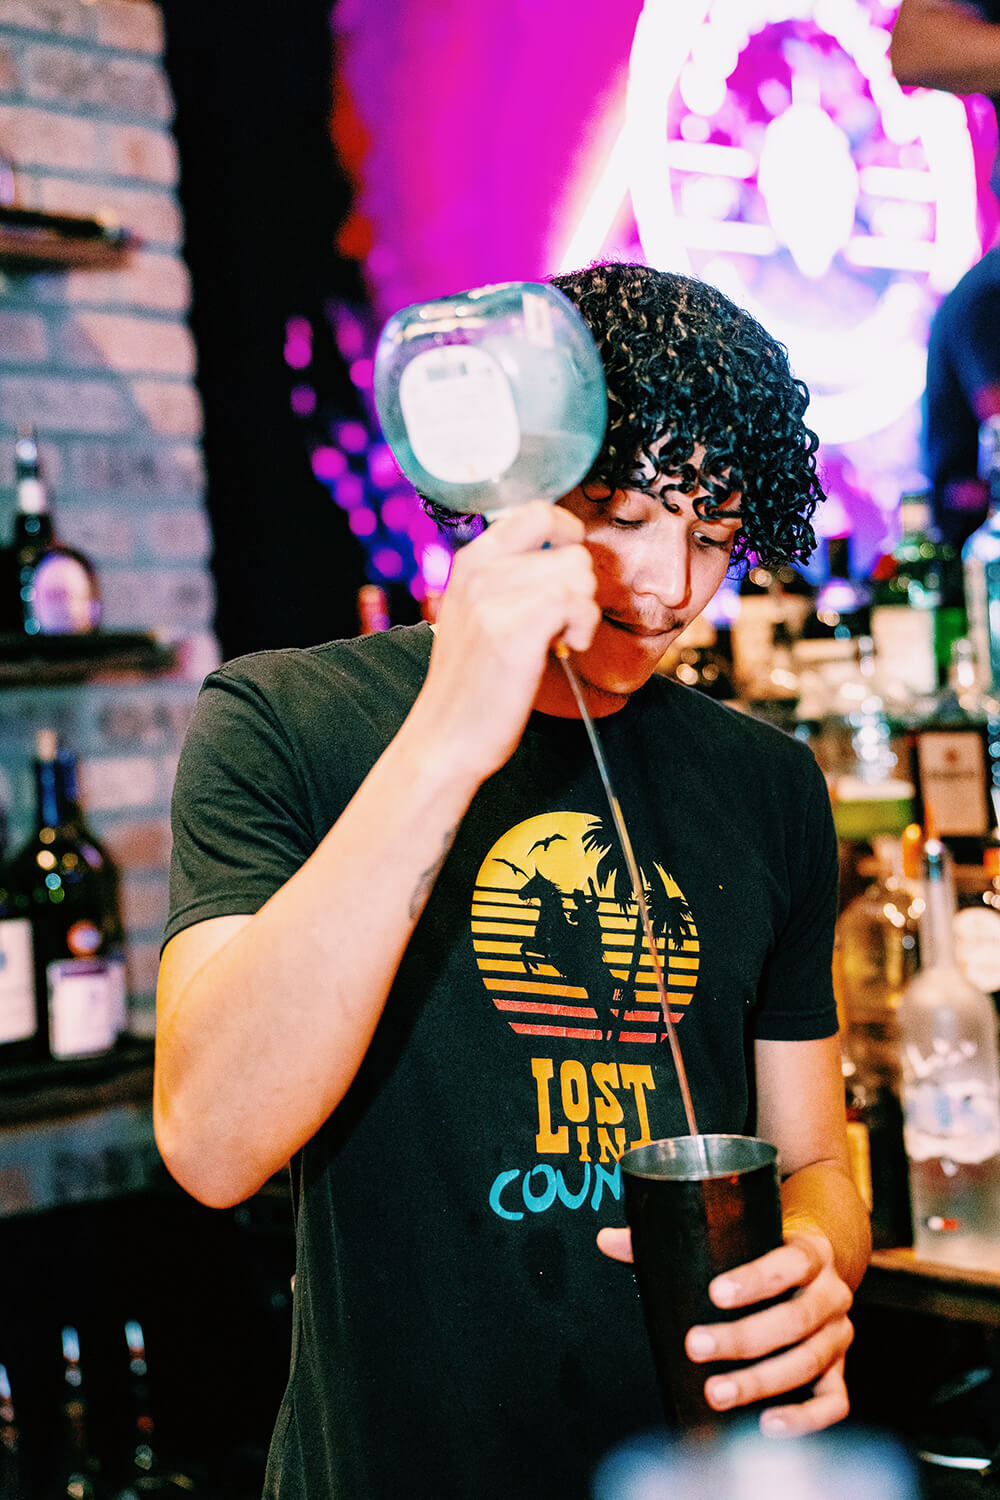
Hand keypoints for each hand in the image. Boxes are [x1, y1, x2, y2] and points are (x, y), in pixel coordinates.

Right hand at [408, 500, 600, 783]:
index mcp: (471, 561)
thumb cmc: (472, 683)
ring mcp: (493, 599)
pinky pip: (576, 604)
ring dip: (583, 610)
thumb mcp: (477, 614)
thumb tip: (566, 554)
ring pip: (579, 574)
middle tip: (560, 621)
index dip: (569, 534)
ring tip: (559, 638)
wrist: (446, 738)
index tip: (568, 572)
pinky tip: (565, 648)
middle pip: (571, 548)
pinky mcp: (513, 630)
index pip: (537, 512)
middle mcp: (479, 572)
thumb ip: (510, 578)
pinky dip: (583, 628)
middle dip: (580, 586)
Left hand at [596, 1225, 853, 1434]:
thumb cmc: (763, 1248)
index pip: (790, 1262)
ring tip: (716, 1392)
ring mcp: (839, 1335)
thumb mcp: (736, 1234)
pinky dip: (805, 1418)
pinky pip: (833, 1401)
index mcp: (810, 1252)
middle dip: (743, 1338)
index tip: (715, 1293)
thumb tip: (608, 1241)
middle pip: (794, 1320)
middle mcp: (831, 1293)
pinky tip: (767, 1424)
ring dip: (761, 1381)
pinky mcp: (839, 1371)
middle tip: (696, 1346)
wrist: (818, 1261)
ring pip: (807, 1361)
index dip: (755, 1280)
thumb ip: (673, 1238)